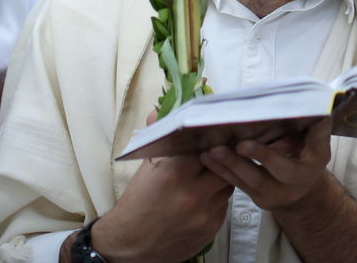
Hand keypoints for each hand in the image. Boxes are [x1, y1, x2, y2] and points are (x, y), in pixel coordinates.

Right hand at [90, 134, 234, 262]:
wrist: (128, 246)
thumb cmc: (136, 205)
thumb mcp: (144, 169)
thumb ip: (157, 138)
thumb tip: (159, 111)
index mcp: (175, 173)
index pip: (208, 145)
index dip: (214, 139)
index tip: (217, 134)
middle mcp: (193, 194)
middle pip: (225, 165)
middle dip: (224, 158)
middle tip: (222, 152)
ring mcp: (204, 214)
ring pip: (228, 185)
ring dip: (222, 178)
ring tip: (210, 175)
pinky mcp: (211, 230)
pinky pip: (224, 207)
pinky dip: (218, 199)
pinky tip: (207, 196)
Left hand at [201, 118, 332, 213]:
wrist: (305, 191)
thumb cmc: (309, 157)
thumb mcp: (319, 145)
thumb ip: (316, 130)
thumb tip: (316, 107)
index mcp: (307, 170)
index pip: (287, 161)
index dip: (264, 155)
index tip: (243, 143)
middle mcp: (288, 186)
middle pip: (261, 176)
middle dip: (239, 163)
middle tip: (220, 148)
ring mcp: (271, 195)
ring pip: (245, 182)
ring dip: (225, 166)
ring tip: (209, 152)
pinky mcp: (256, 198)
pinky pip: (238, 185)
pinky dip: (221, 172)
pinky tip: (208, 159)